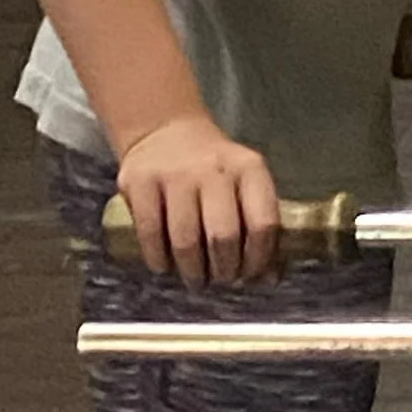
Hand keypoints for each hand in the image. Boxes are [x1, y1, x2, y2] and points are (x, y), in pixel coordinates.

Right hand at [117, 111, 282, 285]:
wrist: (165, 131)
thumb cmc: (212, 171)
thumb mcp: (244, 185)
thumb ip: (258, 226)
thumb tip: (269, 279)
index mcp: (249, 168)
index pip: (263, 223)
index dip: (259, 259)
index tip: (250, 275)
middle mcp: (215, 168)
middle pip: (224, 236)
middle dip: (224, 270)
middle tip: (220, 279)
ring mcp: (176, 173)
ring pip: (186, 241)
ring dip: (192, 272)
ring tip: (195, 278)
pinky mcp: (141, 181)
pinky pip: (151, 234)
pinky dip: (159, 260)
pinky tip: (165, 266)